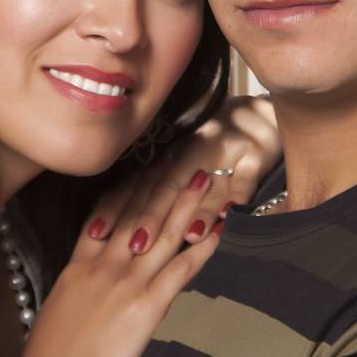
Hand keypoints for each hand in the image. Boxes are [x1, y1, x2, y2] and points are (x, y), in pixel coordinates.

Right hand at [6, 169, 220, 356]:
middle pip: (136, 213)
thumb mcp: (59, 307)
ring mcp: (125, 281)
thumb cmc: (49, 356)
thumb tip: (91, 278)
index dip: (128, 188)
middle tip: (178, 158)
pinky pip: (180, 268)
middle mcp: (103, 264)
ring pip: (162, 232)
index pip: (106, 213)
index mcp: (79, 264)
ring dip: (185, 203)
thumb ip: (79, 285)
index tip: (143, 168)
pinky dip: (201, 247)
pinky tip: (217, 230)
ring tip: (203, 179)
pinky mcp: (146, 305)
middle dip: (159, 184)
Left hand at [87, 95, 278, 254]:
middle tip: (134, 244)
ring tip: (185, 235)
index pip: (139, 184)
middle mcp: (193, 149)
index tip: (96, 231)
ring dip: (197, 210)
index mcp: (171, 152)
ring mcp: (225, 152)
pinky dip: (238, 196)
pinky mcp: (256, 155)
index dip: (117, 207)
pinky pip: (247, 178)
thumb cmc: (215, 142)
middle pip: (169, 186)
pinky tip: (231, 214)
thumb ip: (156, 185)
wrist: (259, 112)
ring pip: (207, 185)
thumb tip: (117, 218)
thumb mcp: (182, 158)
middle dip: (151, 216)